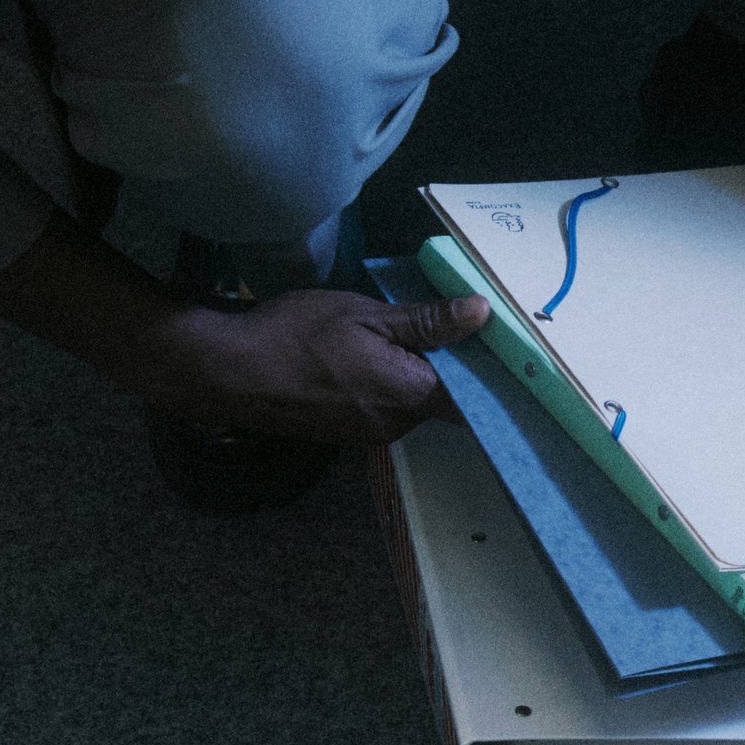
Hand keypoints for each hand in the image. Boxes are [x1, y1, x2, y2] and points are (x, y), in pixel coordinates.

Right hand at [129, 285, 490, 443]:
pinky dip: (393, 380)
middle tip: (466, 322)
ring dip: (421, 372)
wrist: (228, 372)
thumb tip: (483, 312)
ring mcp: (371, 432)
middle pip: (446, 399)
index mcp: (410, 395)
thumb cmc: (296, 337)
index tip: (516, 352)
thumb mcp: (365, 315)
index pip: (476, 401)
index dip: (498, 378)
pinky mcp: (348, 430)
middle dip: (457, 367)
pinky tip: (378, 352)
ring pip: (415, 400)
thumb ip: (426, 320)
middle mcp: (397, 425)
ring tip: (417, 330)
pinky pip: (387, 404)